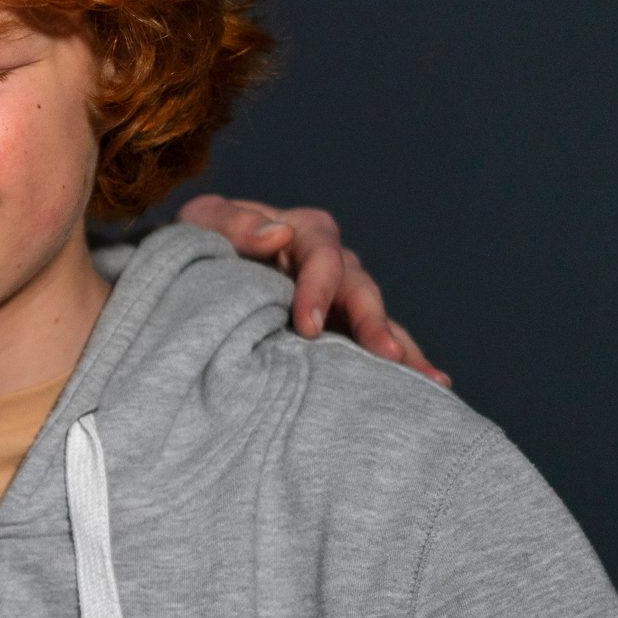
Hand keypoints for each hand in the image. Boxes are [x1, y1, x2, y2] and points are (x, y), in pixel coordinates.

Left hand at [178, 193, 449, 384]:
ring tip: (430, 382)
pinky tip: (425, 394)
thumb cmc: (197, 244)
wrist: (187, 274)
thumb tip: (275, 234)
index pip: (321, 256)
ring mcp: (338, 299)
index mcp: (300, 232)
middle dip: (374, 324)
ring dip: (403, 350)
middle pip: (360, 290)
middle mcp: (330, 264)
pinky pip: (370, 348)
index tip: (307, 326)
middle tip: (387, 357)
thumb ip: (234, 225)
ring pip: (377, 321)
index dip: (319, 288)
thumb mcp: (202, 223)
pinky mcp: (337, 331)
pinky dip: (397, 369)